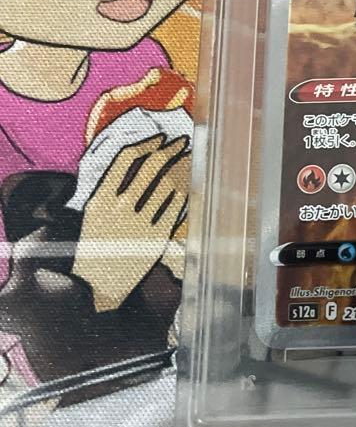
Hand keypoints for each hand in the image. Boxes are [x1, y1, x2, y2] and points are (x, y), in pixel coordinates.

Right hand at [72, 134, 190, 311]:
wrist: (97, 287)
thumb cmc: (96, 246)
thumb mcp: (94, 215)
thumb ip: (112, 190)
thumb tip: (141, 161)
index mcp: (99, 200)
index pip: (125, 158)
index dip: (146, 144)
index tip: (160, 138)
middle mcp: (119, 209)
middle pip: (152, 166)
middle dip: (171, 149)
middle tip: (182, 142)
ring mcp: (139, 223)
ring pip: (169, 184)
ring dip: (183, 166)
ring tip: (190, 159)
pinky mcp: (156, 238)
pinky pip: (177, 206)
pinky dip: (186, 191)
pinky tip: (190, 184)